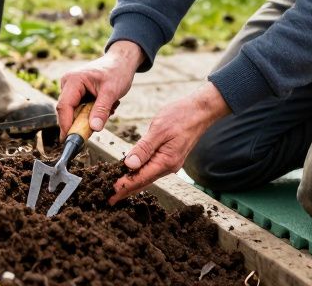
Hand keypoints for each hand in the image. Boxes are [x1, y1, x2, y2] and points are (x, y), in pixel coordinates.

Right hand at [56, 41, 143, 138]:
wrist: (122, 61)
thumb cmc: (117, 71)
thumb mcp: (111, 92)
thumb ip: (101, 110)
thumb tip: (94, 128)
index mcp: (73, 80)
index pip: (64, 107)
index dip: (66, 125)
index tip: (70, 140)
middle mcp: (68, 84)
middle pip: (67, 111)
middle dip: (82, 122)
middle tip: (97, 128)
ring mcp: (72, 88)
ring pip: (75, 112)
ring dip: (91, 116)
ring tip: (110, 108)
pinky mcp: (77, 93)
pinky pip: (81, 109)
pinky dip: (93, 112)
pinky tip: (107, 106)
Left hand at [110, 81, 229, 204]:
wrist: (201, 111)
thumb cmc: (181, 116)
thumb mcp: (159, 129)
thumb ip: (144, 148)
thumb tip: (129, 165)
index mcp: (166, 161)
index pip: (140, 178)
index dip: (124, 187)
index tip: (111, 195)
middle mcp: (169, 166)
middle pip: (143, 181)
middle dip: (126, 190)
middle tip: (110, 200)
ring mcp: (170, 162)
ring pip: (147, 176)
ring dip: (132, 183)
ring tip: (118, 189)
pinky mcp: (170, 157)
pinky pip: (152, 169)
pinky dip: (140, 174)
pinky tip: (133, 174)